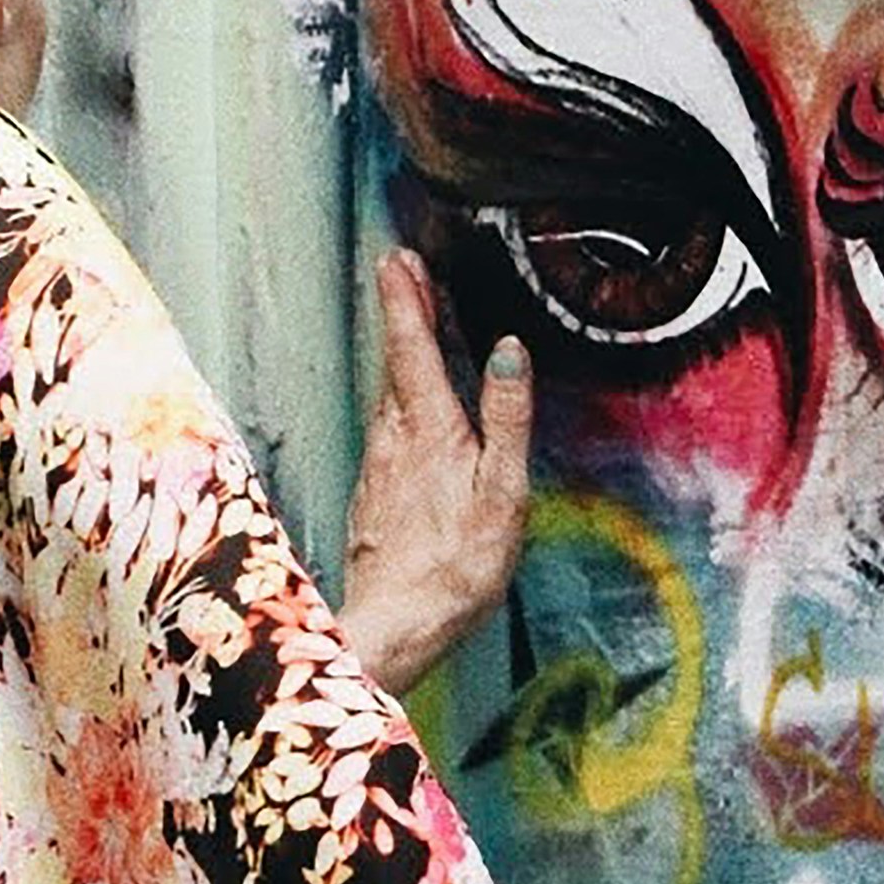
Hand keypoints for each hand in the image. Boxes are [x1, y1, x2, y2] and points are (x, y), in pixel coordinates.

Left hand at [339, 248, 532, 697]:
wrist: (399, 623)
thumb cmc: (458, 564)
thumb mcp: (502, 489)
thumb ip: (506, 416)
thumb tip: (509, 352)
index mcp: (429, 429)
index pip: (412, 347)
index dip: (407, 300)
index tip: (399, 259)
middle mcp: (394, 438)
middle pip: (394, 360)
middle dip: (399, 310)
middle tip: (401, 268)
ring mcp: (379, 464)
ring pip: (387, 390)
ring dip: (397, 349)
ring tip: (409, 317)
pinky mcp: (375, 491)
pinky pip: (386, 423)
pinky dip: (396, 392)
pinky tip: (408, 400)